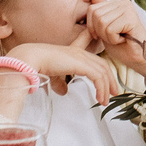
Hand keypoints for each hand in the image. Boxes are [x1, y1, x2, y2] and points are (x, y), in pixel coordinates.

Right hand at [6, 41, 121, 98]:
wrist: (31, 58)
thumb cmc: (37, 64)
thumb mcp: (52, 75)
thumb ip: (59, 82)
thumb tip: (64, 92)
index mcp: (72, 51)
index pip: (88, 45)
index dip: (98, 53)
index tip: (106, 64)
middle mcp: (79, 52)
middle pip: (102, 65)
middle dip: (110, 78)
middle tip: (113, 91)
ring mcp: (82, 57)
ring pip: (103, 72)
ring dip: (106, 87)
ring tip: (106, 100)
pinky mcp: (83, 64)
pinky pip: (98, 78)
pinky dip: (102, 89)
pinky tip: (100, 98)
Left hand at [84, 0, 145, 79]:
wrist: (139, 59)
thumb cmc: (122, 47)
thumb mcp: (105, 31)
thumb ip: (99, 16)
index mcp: (116, 4)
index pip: (92, 9)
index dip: (91, 26)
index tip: (100, 36)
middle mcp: (123, 3)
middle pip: (96, 15)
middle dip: (99, 31)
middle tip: (113, 37)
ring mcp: (128, 9)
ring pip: (102, 22)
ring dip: (107, 36)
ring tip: (119, 38)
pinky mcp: (131, 18)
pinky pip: (110, 29)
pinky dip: (114, 39)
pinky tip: (124, 40)